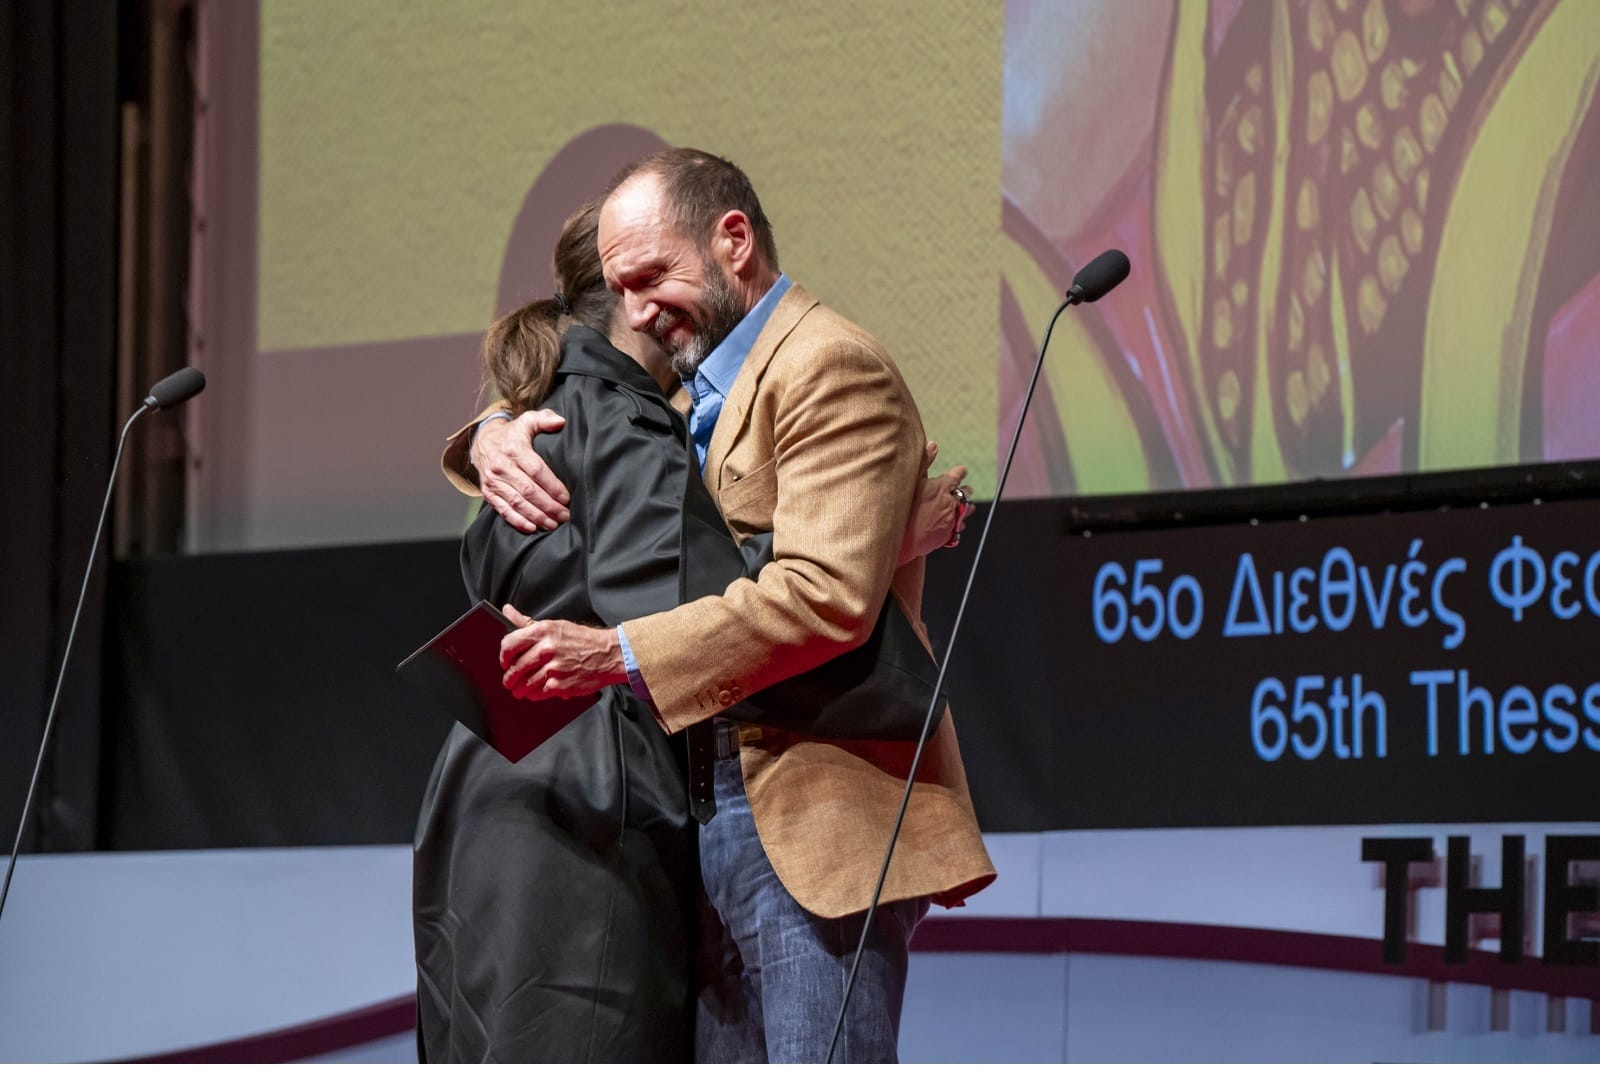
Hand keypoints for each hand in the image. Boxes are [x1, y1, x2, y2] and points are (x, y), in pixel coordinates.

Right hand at [472, 410, 571, 533]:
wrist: (482, 442)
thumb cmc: (512, 434)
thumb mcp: (526, 421)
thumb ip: (544, 419)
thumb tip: (560, 422)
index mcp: (514, 449)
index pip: (536, 470)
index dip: (552, 486)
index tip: (567, 498)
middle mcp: (501, 466)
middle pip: (528, 490)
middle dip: (548, 506)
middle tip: (565, 516)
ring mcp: (493, 481)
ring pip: (517, 502)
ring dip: (536, 516)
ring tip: (553, 524)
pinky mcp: (488, 492)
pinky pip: (503, 510)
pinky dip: (517, 521)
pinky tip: (532, 528)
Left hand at [499, 604, 627, 699]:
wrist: (608, 654)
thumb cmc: (582, 640)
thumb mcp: (555, 625)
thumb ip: (527, 622)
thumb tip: (507, 611)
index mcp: (543, 631)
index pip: (509, 644)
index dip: (503, 656)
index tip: (505, 662)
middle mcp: (547, 649)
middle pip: (515, 668)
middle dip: (509, 678)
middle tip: (509, 681)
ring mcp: (553, 668)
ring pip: (525, 683)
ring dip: (519, 689)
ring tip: (519, 689)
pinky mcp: (560, 685)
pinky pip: (538, 693)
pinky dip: (534, 694)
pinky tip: (535, 692)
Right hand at [898, 441, 973, 564]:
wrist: (898, 538)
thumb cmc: (900, 507)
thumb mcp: (910, 479)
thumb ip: (923, 461)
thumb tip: (933, 445)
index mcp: (942, 486)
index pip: (957, 475)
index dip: (959, 472)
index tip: (961, 471)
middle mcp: (950, 502)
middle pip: (965, 493)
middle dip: (964, 490)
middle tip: (964, 489)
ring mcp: (950, 520)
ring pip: (966, 511)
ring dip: (965, 507)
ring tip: (965, 506)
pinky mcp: (946, 535)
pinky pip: (958, 528)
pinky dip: (958, 523)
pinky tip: (955, 524)